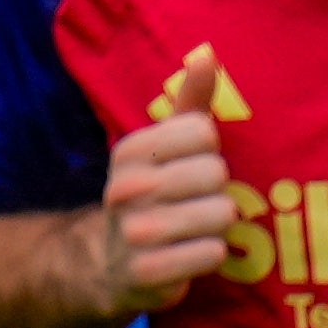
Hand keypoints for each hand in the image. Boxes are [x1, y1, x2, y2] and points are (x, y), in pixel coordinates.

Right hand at [100, 49, 236, 311]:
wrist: (106, 263)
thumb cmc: (150, 196)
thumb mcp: (162, 147)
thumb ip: (189, 103)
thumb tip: (208, 55)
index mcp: (132, 150)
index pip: (203, 131)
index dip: (209, 152)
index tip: (190, 165)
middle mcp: (128, 187)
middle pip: (218, 174)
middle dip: (218, 192)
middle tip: (195, 203)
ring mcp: (135, 232)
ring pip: (222, 215)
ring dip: (218, 226)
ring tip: (193, 229)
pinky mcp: (147, 273)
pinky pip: (211, 255)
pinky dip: (211, 256)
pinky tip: (190, 254)